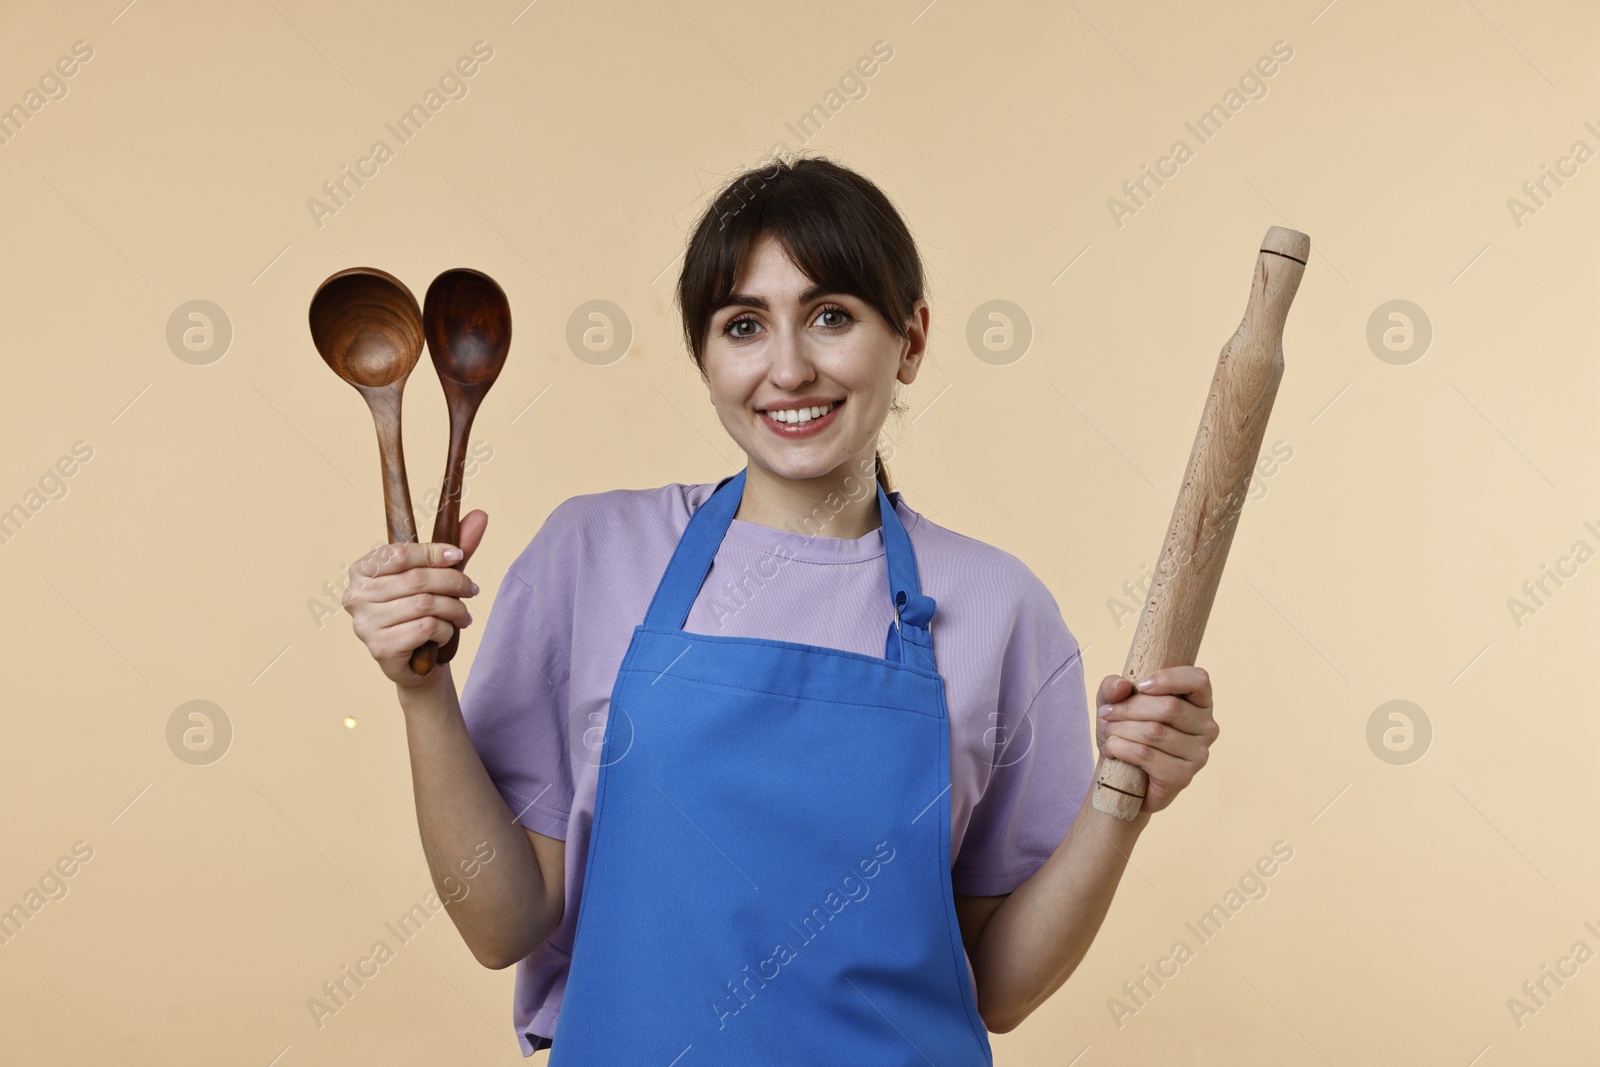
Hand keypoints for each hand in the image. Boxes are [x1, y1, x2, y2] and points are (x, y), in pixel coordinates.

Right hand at [343, 509, 488, 689]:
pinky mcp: (380, 648)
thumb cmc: (424, 612)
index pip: (399, 553)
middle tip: (472, 590)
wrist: (418, 663)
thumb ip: (456, 545)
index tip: (459, 556)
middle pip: (416, 580)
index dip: (433, 553)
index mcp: (363, 570)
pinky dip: (445, 630)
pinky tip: (444, 633)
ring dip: (454, 609)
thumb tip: (481, 515)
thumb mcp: (439, 575)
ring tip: (462, 616)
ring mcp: (364, 623)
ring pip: (425, 604)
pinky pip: (425, 628)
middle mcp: (356, 595)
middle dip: (453, 582)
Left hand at [1095, 666, 1217, 814]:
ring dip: (1120, 729)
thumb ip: (1113, 686)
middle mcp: (1206, 728)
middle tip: (1106, 714)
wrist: (1121, 776)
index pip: (1198, 680)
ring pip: (1154, 732)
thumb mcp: (1113, 702)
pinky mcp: (1182, 776)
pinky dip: (1120, 748)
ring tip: (1107, 732)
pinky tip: (1111, 749)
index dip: (1168, 679)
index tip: (1140, 685)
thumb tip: (1121, 686)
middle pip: (1169, 707)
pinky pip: (1146, 755)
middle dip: (1128, 708)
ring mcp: (1198, 754)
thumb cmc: (1125, 732)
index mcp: (1199, 702)